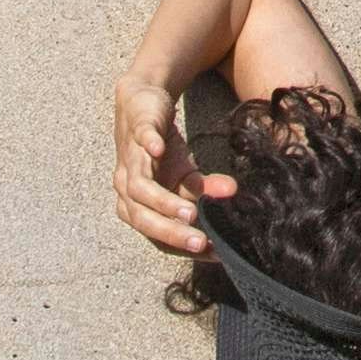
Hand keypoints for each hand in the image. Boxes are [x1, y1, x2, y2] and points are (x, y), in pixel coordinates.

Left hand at [113, 62, 218, 256]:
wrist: (142, 106)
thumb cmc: (160, 150)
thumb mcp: (186, 174)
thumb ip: (204, 191)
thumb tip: (234, 195)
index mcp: (136, 206)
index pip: (155, 236)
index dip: (182, 246)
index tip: (212, 253)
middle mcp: (126, 188)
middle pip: (142, 218)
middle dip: (171, 233)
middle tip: (200, 242)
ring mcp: (130, 159)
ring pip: (139, 189)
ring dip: (163, 203)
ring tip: (190, 213)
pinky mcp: (137, 130)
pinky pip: (142, 140)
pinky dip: (149, 146)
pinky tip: (160, 151)